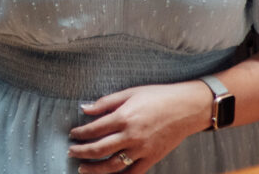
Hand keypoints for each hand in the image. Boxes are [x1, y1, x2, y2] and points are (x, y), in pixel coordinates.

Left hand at [68, 81, 210, 172]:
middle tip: (71, 151)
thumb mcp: (130, 93)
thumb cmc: (158, 96)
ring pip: (112, 165)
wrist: (187, 107)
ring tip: (83, 168)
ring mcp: (141, 149)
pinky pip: (133, 173)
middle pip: (98, 149)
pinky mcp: (152, 158)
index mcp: (123, 117)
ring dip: (94, 169)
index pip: (94, 130)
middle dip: (81, 152)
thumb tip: (85, 108)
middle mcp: (130, 136)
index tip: (73, 134)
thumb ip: (105, 102)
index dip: (80, 133)